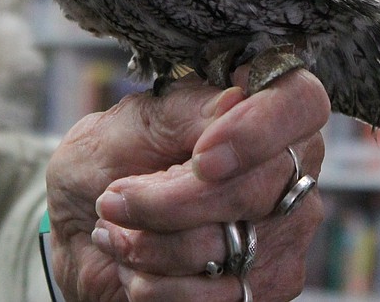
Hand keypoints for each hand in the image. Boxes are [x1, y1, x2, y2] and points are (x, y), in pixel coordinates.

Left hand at [45, 68, 328, 301]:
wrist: (80, 229)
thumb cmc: (106, 162)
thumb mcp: (129, 126)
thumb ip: (183, 113)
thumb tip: (236, 98)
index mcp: (257, 103)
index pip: (300, 102)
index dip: (257, 131)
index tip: (200, 159)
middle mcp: (286, 165)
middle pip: (260, 188)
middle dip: (174, 204)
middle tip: (114, 200)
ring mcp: (285, 229)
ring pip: (236, 248)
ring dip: (155, 247)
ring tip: (115, 233)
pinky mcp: (269, 283)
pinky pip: (222, 296)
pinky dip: (160, 286)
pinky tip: (133, 268)